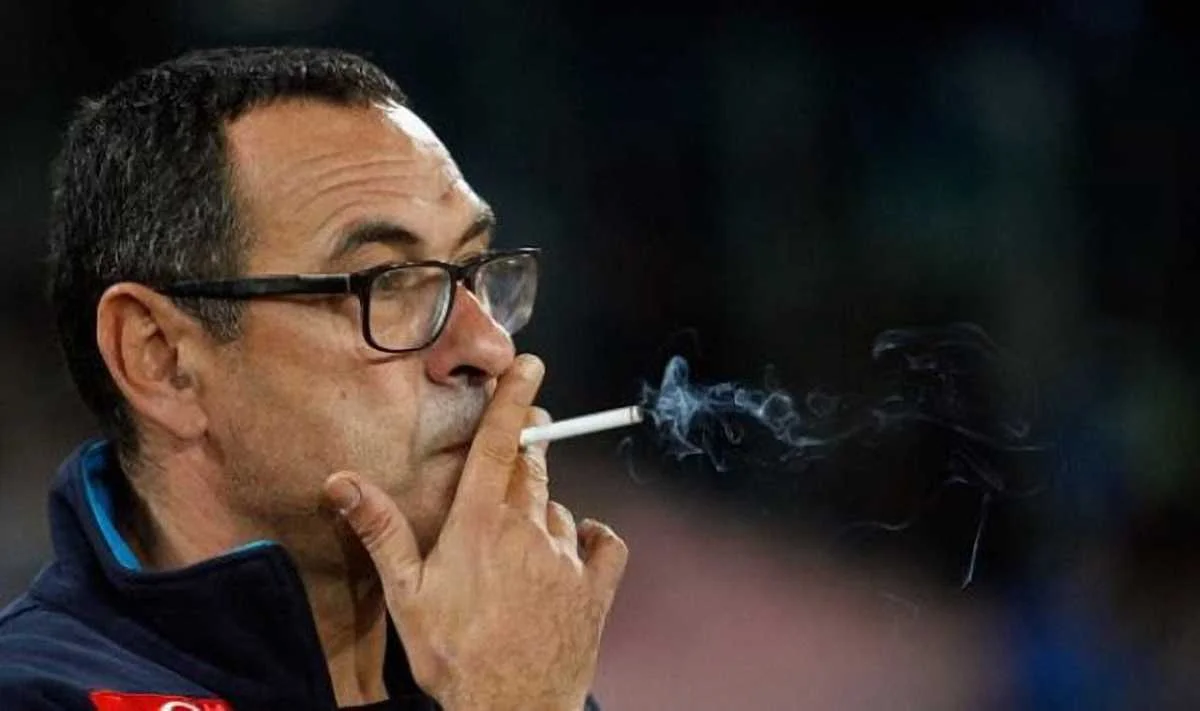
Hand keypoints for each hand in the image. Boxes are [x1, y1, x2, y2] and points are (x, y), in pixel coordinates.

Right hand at [323, 354, 627, 710]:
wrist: (513, 710)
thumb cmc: (454, 655)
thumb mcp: (406, 595)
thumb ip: (380, 531)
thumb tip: (341, 481)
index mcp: (481, 525)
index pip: (499, 445)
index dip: (513, 400)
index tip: (529, 363)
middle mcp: (529, 531)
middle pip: (531, 469)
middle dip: (526, 450)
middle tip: (518, 451)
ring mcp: (567, 558)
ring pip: (558, 511)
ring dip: (543, 513)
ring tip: (520, 548)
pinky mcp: (596, 587)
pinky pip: (604, 544)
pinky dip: (592, 539)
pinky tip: (579, 549)